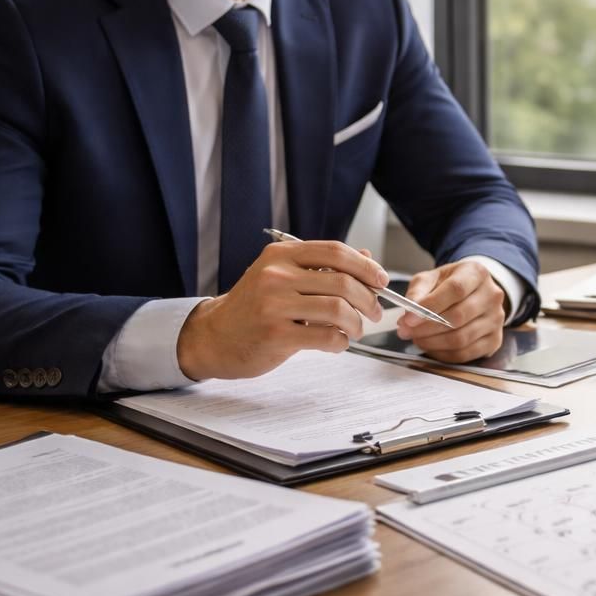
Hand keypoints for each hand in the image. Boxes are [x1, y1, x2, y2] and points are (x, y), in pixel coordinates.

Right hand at [176, 241, 386, 380]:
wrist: (213, 336)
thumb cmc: (254, 306)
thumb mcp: (283, 277)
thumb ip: (323, 267)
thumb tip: (368, 259)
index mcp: (281, 255)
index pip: (335, 251)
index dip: (366, 266)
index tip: (381, 281)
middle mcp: (276, 275)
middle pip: (343, 281)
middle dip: (368, 299)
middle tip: (374, 313)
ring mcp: (274, 305)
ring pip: (338, 309)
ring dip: (356, 323)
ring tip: (355, 330)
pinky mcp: (275, 335)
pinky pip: (326, 337)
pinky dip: (340, 342)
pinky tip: (337, 344)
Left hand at [395, 260, 505, 362]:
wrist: (474, 293)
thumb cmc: (450, 285)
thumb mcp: (432, 278)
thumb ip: (418, 291)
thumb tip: (410, 312)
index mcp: (477, 273)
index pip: (455, 290)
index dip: (430, 306)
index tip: (408, 318)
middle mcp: (492, 296)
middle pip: (458, 317)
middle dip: (426, 328)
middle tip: (406, 331)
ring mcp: (496, 319)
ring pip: (461, 339)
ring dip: (432, 342)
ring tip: (416, 338)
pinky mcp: (495, 340)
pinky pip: (465, 354)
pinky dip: (442, 354)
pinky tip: (430, 346)